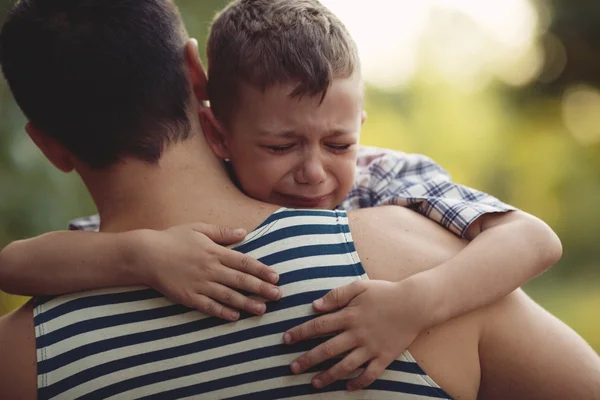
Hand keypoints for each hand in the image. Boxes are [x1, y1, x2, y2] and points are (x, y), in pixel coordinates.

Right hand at [132, 222, 281, 320]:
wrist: (146, 255)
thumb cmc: (173, 238)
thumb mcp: (199, 228)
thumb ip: (222, 232)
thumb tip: (244, 232)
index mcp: (215, 252)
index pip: (244, 262)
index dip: (262, 270)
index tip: (276, 277)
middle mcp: (210, 269)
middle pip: (241, 281)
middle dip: (261, 289)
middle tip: (278, 296)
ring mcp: (199, 284)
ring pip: (228, 296)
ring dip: (247, 303)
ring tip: (262, 310)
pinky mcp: (188, 297)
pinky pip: (209, 306)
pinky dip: (222, 312)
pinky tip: (235, 316)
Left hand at [283, 279, 431, 390]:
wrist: (415, 303)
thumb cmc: (385, 292)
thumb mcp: (359, 286)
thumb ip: (336, 295)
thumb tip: (315, 306)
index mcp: (349, 316)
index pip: (318, 326)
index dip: (300, 333)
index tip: (285, 340)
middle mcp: (357, 334)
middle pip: (327, 349)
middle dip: (308, 359)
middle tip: (292, 368)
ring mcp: (371, 348)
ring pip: (345, 366)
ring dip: (328, 376)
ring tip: (314, 383)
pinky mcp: (385, 357)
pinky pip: (370, 374)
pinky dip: (358, 383)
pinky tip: (347, 388)